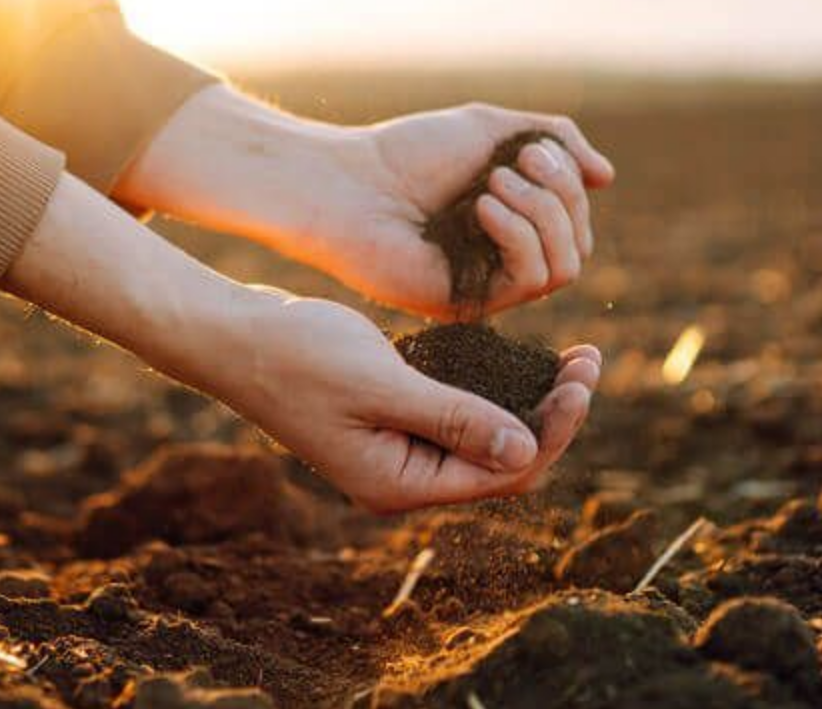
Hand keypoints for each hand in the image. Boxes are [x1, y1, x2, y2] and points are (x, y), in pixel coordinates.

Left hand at [115, 87, 615, 319]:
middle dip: (561, 196)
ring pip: (565, 267)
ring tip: (495, 183)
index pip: (576, 220)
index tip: (530, 148)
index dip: (569, 183)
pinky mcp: (468, 304)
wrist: (346, 182)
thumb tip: (608, 177)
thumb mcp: (492, 129)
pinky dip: (519, 236)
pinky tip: (482, 207)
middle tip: (518, 162)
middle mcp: (504, 260)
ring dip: (543, 214)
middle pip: (578, 244)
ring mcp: (488, 286)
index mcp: (512, 223)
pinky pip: (529, 281)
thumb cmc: (408, 153)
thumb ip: (555, 142)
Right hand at [223, 291, 600, 512]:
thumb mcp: (381, 384)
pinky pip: (459, 414)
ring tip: (574, 357)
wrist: (232, 336)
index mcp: (400, 484)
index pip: (504, 473)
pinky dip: (495, 389)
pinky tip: (522, 357)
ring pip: (486, 437)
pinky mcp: (392, 419)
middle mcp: (404, 477)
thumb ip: (453, 418)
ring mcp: (397, 450)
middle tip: (589, 360)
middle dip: (552, 416)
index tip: (582, 378)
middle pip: (503, 461)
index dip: (553, 430)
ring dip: (531, 401)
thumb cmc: (297, 356)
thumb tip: (527, 450)